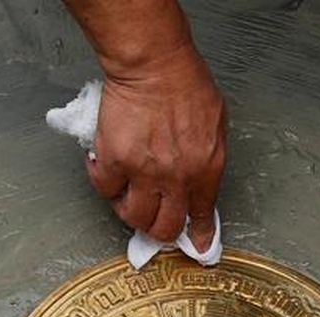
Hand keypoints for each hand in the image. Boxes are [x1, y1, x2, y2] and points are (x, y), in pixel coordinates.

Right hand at [87, 45, 226, 250]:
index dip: (197, 235)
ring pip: (133, 216)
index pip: (201, 214)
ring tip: (127, 195)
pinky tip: (107, 168)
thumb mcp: (215, 125)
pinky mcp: (115, 162)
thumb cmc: (184, 84)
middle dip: (158, 230)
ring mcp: (144, 172)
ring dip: (129, 210)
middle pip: (164, 226)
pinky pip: (105, 190)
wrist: (153, 65)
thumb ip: (208, 160)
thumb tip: (199, 186)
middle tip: (151, 222)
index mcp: (205, 167)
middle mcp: (176, 176)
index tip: (196, 247)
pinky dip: (104, 183)